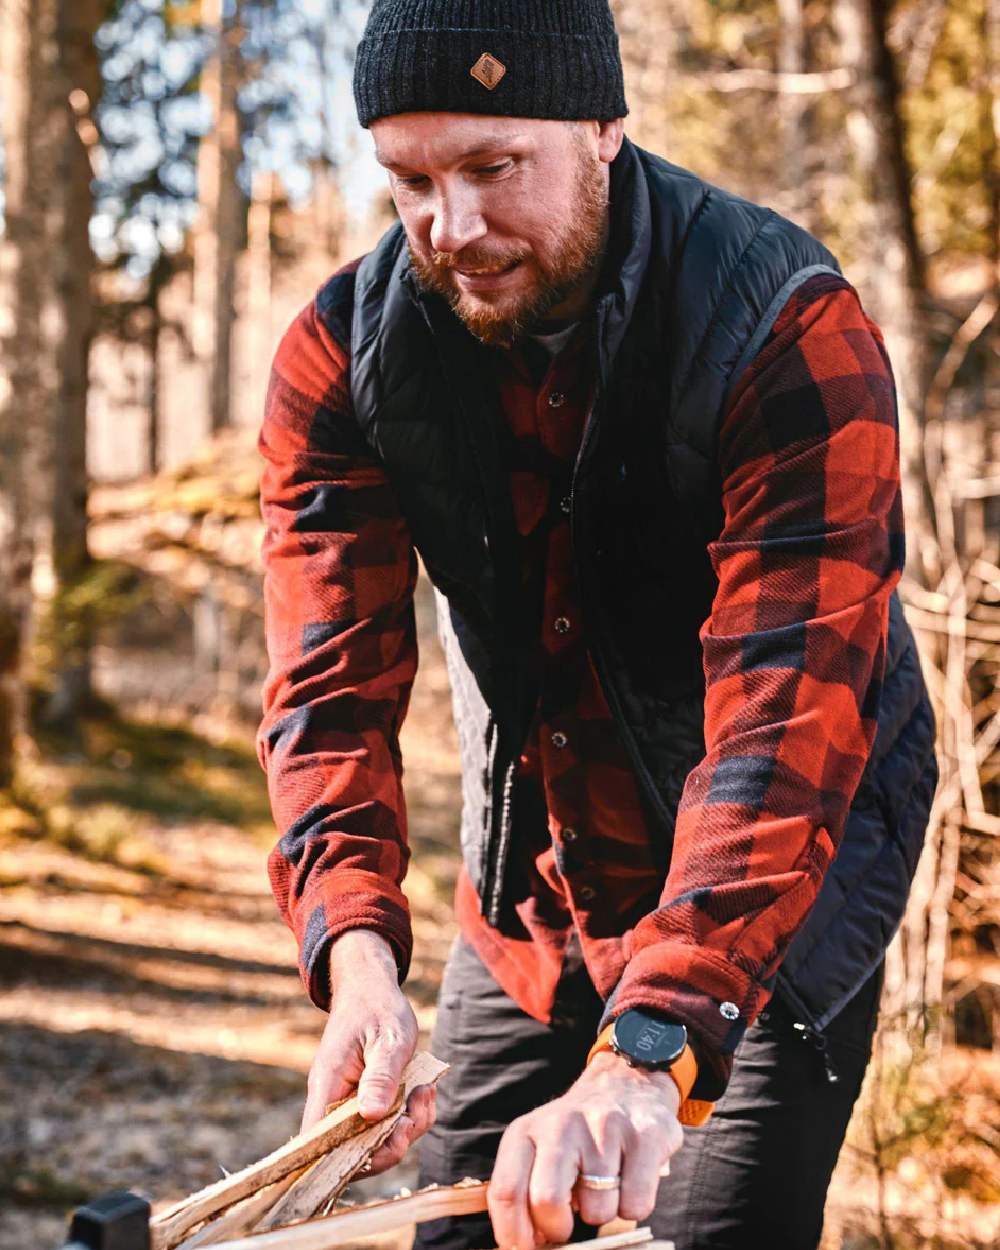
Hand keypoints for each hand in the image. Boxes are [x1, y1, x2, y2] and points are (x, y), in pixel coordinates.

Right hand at [300, 930, 435, 1175]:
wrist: (371, 987)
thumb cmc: (377, 1007)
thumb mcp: (388, 1038)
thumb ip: (381, 1076)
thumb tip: (372, 1116)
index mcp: (328, 1086)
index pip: (324, 1144)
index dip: (354, 1158)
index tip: (394, 1139)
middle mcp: (333, 1101)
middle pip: (354, 1151)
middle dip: (393, 1142)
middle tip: (417, 1113)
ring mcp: (349, 1102)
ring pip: (375, 1140)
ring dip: (407, 1126)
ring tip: (426, 1092)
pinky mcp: (366, 1100)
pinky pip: (386, 1124)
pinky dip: (410, 1115)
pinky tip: (424, 1090)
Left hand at [488, 1051, 682, 1248]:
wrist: (628, 1081)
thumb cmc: (578, 1132)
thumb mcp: (539, 1147)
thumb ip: (525, 1191)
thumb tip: (523, 1246)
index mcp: (526, 1131)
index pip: (506, 1192)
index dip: (514, 1234)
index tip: (528, 1248)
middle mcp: (562, 1125)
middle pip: (547, 1201)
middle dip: (558, 1230)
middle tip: (568, 1227)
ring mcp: (604, 1128)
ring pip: (598, 1211)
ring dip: (602, 1215)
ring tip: (604, 1187)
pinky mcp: (643, 1137)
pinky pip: (635, 1205)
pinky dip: (633, 1208)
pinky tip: (629, 1180)